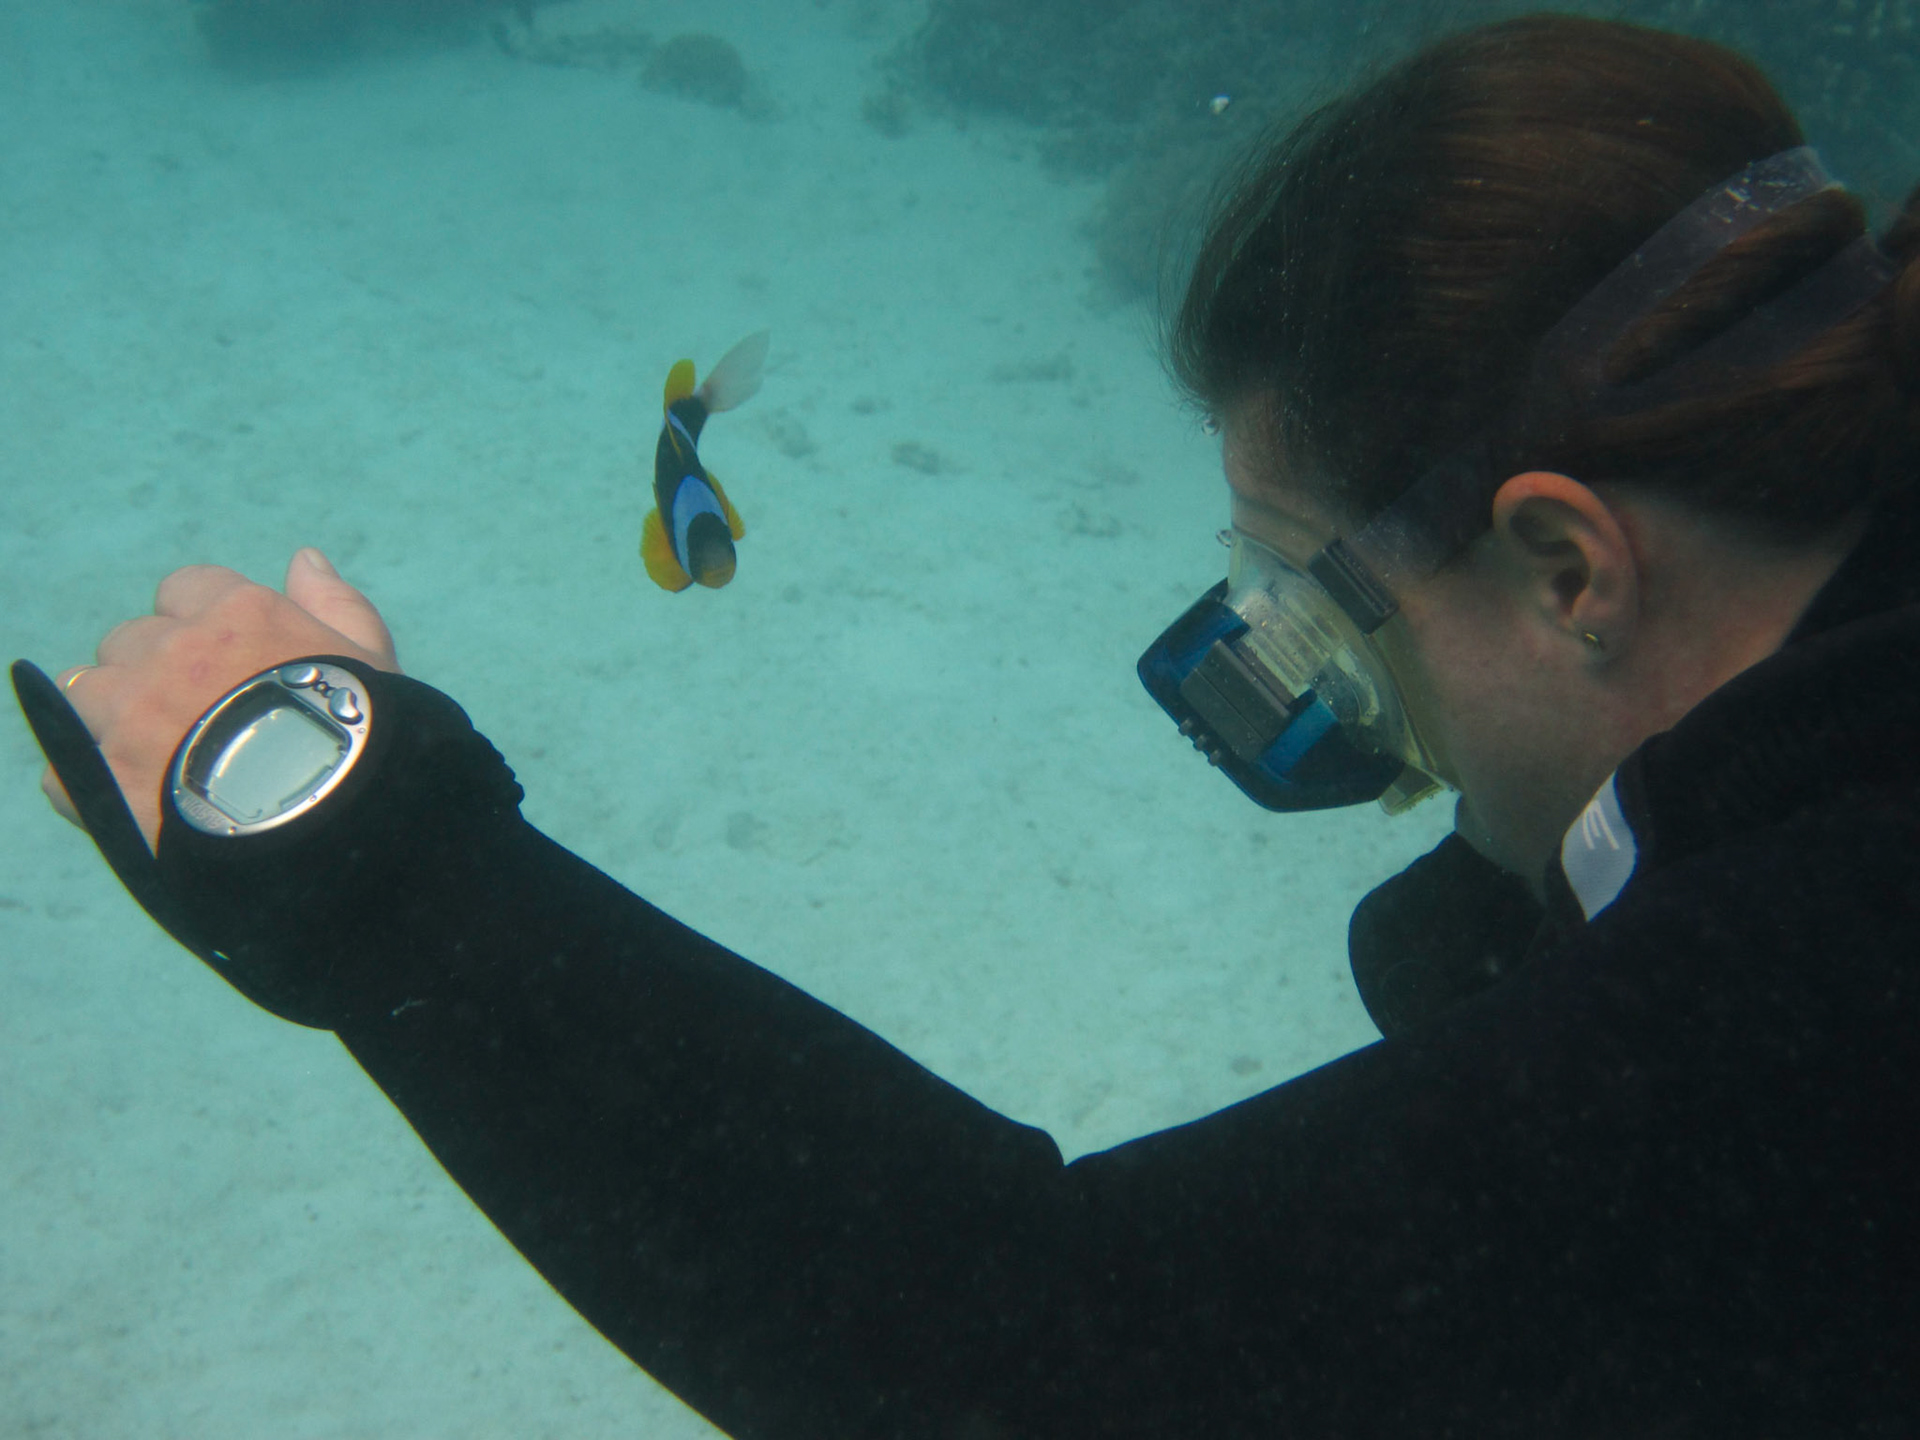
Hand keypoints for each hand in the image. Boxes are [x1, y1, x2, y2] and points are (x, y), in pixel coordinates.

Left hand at [45, 548, 400, 850]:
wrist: (332, 820)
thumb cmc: (364, 738)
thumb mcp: (369, 661)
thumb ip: (335, 603)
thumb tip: (304, 558)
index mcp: (237, 614)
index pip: (187, 588)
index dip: (202, 625)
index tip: (225, 661)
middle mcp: (173, 650)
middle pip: (132, 641)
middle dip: (154, 672)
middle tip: (197, 718)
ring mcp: (128, 712)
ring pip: (86, 692)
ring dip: (112, 717)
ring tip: (160, 759)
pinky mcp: (100, 776)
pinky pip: (66, 769)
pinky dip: (91, 782)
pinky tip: (137, 801)